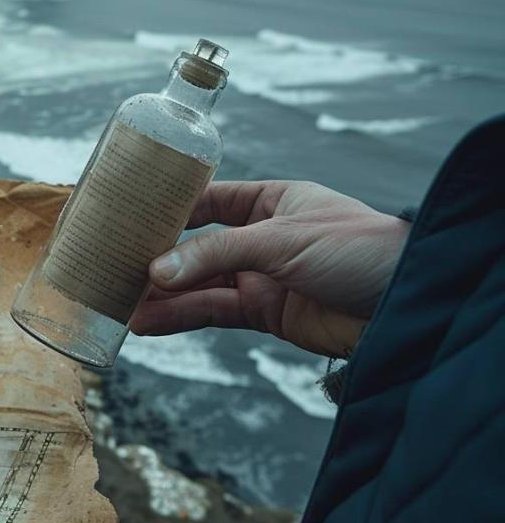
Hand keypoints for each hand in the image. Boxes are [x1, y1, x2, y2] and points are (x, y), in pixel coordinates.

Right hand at [131, 180, 409, 356]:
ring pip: (200, 284)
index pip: (209, 200)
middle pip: (198, 247)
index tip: (130, 218)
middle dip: (159, 259)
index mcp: (272, 201)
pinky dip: (182, 318)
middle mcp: (262, 238)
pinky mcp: (267, 314)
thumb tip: (156, 272)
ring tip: (121, 304)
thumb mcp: (281, 239)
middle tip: (114, 267)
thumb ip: (216, 253)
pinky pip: (214, 313)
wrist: (408, 304)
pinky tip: (149, 323)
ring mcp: (263, 277)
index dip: (171, 209)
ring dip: (163, 295)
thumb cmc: (359, 249)